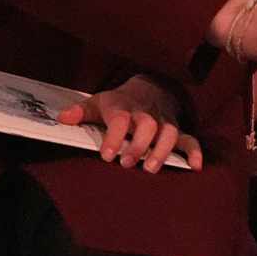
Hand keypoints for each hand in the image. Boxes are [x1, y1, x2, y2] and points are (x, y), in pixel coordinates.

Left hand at [57, 75, 200, 172]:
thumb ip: (81, 111)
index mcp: (124, 106)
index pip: (120, 119)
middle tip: (127, 163)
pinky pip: (189, 138)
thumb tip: (62, 118)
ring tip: (151, 169)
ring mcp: (164, 121)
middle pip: (148, 125)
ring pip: (169, 132)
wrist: (150, 87)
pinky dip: (194, 151)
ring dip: (162, 150)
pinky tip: (194, 166)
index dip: (115, 137)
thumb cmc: (119, 102)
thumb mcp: (98, 102)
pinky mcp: (177, 129)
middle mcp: (146, 113)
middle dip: (139, 145)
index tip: (107, 156)